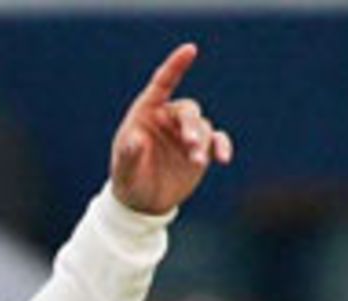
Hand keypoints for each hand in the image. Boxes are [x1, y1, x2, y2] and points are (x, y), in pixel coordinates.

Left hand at [111, 43, 233, 215]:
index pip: (163, 83)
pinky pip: (216, 141)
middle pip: (187, 111)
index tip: (190, 50)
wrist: (143, 203)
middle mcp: (169, 117)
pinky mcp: (201, 149)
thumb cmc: (128, 179)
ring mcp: (187, 133)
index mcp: (147, 112)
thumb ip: (128, 154)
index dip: (176, 66)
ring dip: (201, 143)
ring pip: (202, 128)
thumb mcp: (124, 170)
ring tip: (195, 163)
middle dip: (190, 126)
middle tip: (189, 144)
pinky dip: (222, 146)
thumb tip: (136, 139)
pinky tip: (224, 158)